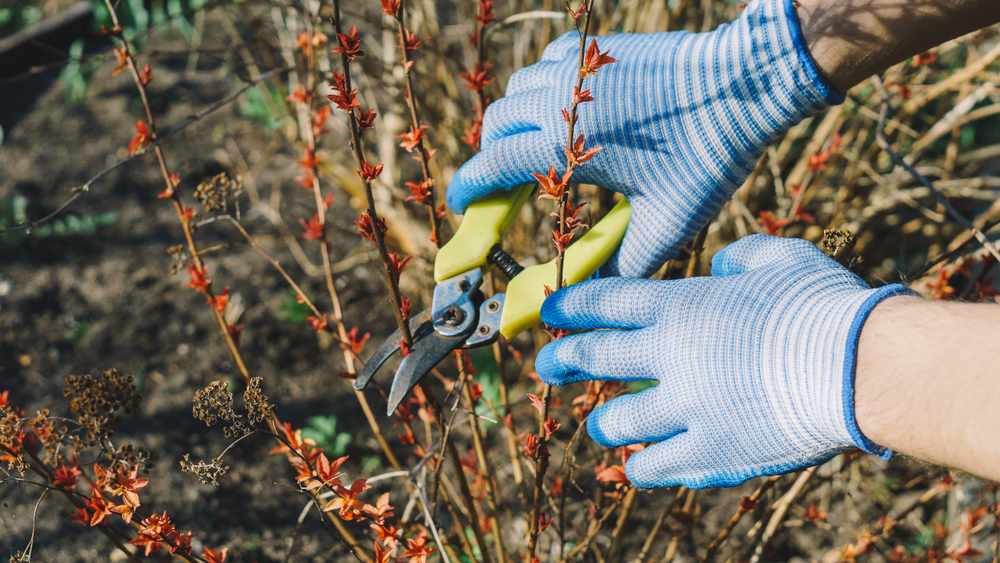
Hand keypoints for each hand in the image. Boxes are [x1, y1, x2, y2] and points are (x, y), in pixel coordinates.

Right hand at [447, 0, 842, 276]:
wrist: (744, 85)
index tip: (462, 206)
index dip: (469, 189)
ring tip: (534, 151)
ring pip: (516, 91)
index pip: (492, 166)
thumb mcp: (665, 224)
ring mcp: (576, 69)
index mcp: (565, 144)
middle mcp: (559, 99)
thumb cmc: (706, 155)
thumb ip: (623, 265)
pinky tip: (564, 110)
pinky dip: (541, 89)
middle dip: (490, 158)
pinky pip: (546, 64)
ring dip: (514, 122)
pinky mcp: (596, 50)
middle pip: (494, 126)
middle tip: (503, 188)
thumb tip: (591, 297)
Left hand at [535, 235, 913, 488]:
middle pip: (596, 357)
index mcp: (684, 307)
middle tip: (545, 365)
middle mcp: (671, 356)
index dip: (572, 307)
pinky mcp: (711, 452)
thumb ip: (739, 257)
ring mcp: (686, 408)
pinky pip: (656, 465)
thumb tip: (718, 267)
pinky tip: (635, 465)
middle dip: (563, 360)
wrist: (863, 367)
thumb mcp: (780, 258)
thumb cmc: (825, 305)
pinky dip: (641, 465)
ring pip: (617, 420)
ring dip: (603, 422)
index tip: (550, 314)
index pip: (607, 302)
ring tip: (599, 424)